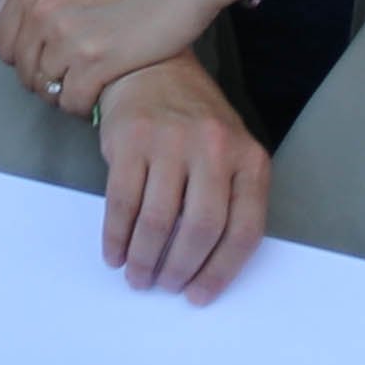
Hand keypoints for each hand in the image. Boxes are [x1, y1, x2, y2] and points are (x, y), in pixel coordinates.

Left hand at [0, 0, 246, 110]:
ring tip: (93, 80)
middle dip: (46, 76)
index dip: (28, 55)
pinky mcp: (100, 63)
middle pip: (25, 70)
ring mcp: (70, 38)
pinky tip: (104, 89)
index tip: (55, 54)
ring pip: (47, 89)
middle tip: (78, 71)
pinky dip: (86, 104)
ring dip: (66, 92)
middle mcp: (44, 10)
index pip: (6, 42)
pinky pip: (73, 102)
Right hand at [88, 57, 277, 294]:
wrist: (152, 69)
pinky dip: (117, 237)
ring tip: (138, 276)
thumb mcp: (230, 153)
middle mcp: (214, 148)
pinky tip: (115, 253)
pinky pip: (123, 202)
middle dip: (180, 268)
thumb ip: (228, 199)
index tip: (199, 296)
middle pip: (201, 228)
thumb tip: (204, 267)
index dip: (220, 271)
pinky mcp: (132, 140)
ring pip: (158, 220)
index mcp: (248, 158)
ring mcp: (172, 141)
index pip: (243, 229)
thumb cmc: (194, 123)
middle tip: (164, 286)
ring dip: (145, 259)